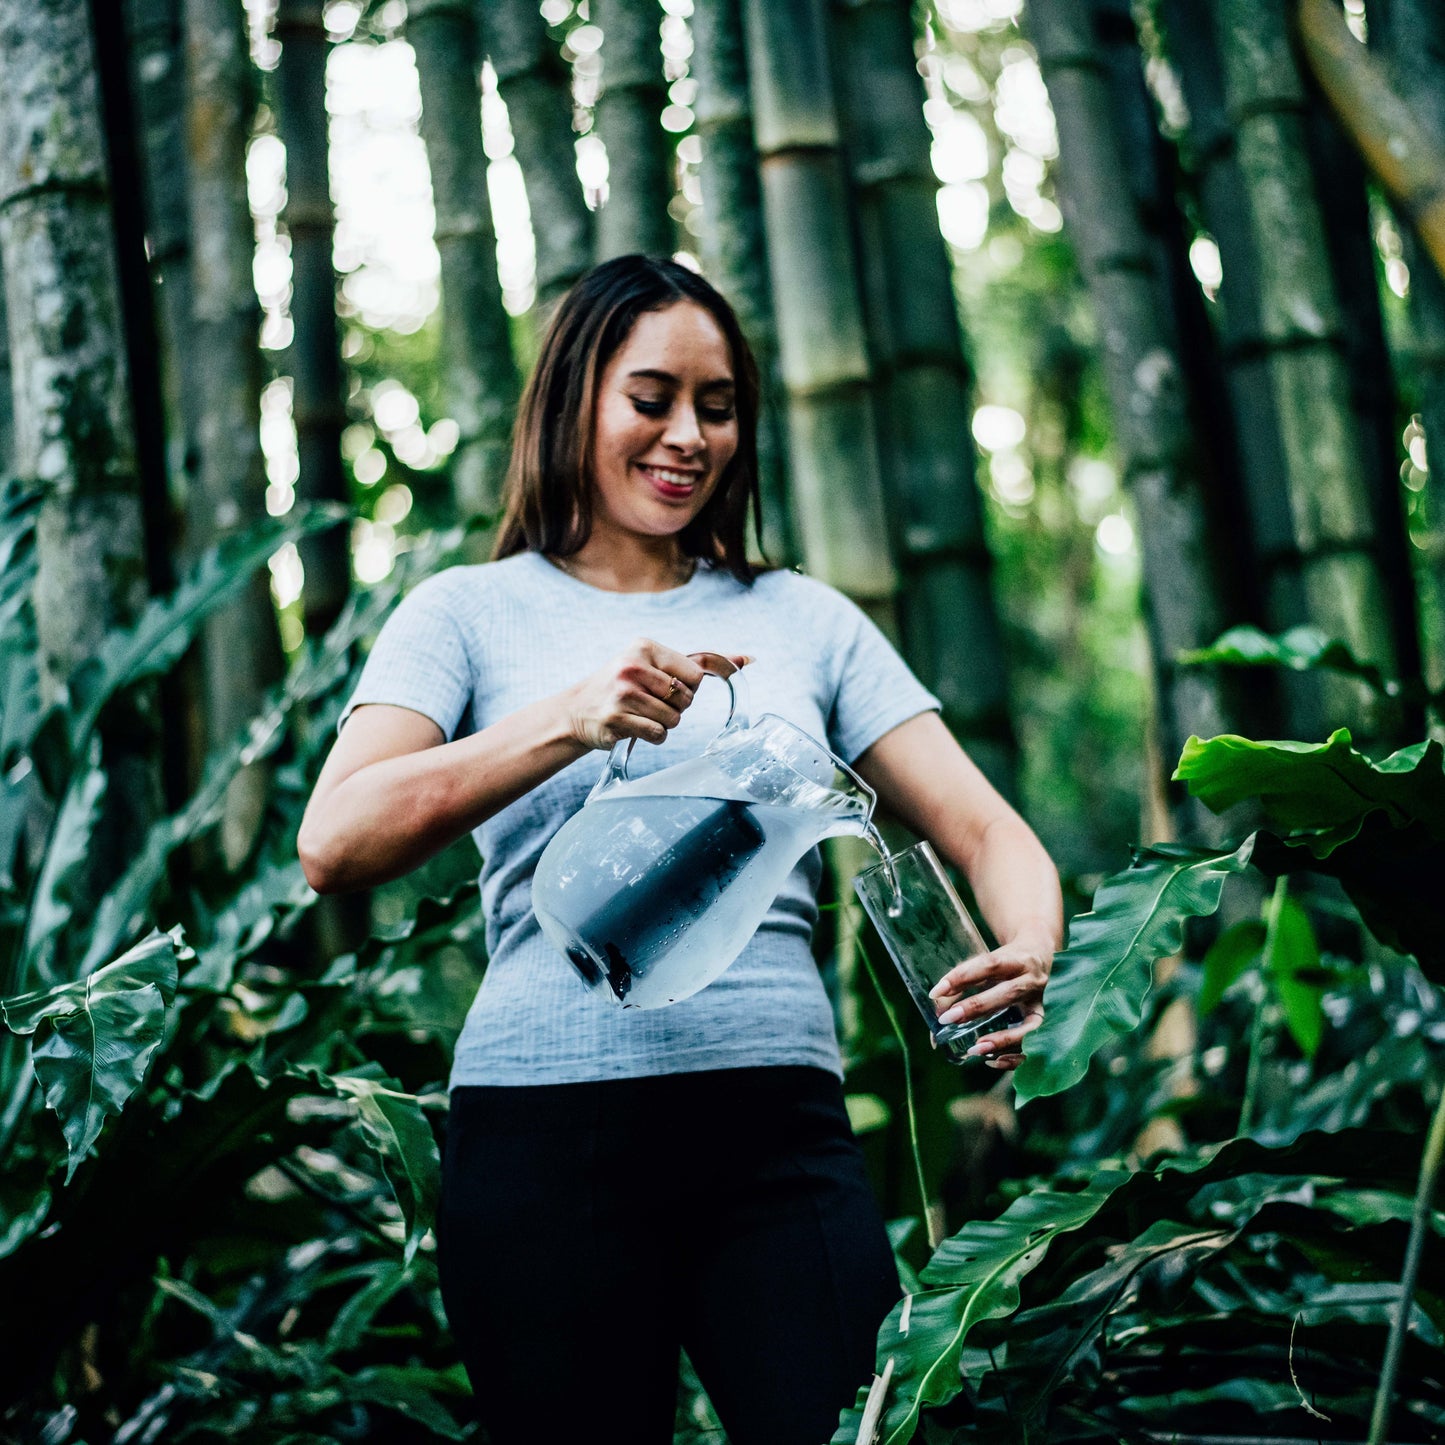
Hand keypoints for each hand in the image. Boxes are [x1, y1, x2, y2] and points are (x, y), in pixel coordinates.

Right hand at [560, 639, 749, 751]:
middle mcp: (632, 666)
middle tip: (649, 703)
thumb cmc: (624, 687)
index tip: (665, 687)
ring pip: (674, 719)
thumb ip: (700, 662)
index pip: (695, 674)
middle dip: (675, 707)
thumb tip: (748, 659)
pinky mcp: (616, 718)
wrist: (577, 711)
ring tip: (640, 715)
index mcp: (645, 647)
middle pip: (686, 699)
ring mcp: (623, 693)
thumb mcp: (654, 665)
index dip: (687, 688)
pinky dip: (653, 736)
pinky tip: (634, 727)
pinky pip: (659, 735)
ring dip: (663, 724)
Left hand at [927, 932, 1052, 1071]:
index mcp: (1014, 959)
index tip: (936, 992)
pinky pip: (1033, 1044)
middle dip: (976, 1008)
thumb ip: (964, 983)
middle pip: (1007, 994)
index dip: (962, 977)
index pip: (988, 965)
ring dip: (1002, 1039)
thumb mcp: (987, 963)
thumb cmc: (1005, 962)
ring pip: (1028, 1024)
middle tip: (948, 1020)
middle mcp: (1031, 980)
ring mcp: (1040, 1002)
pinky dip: (1014, 1055)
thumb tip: (937, 1014)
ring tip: (975, 1049)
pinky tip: (991, 1060)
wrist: (1041, 955)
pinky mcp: (1043, 1020)